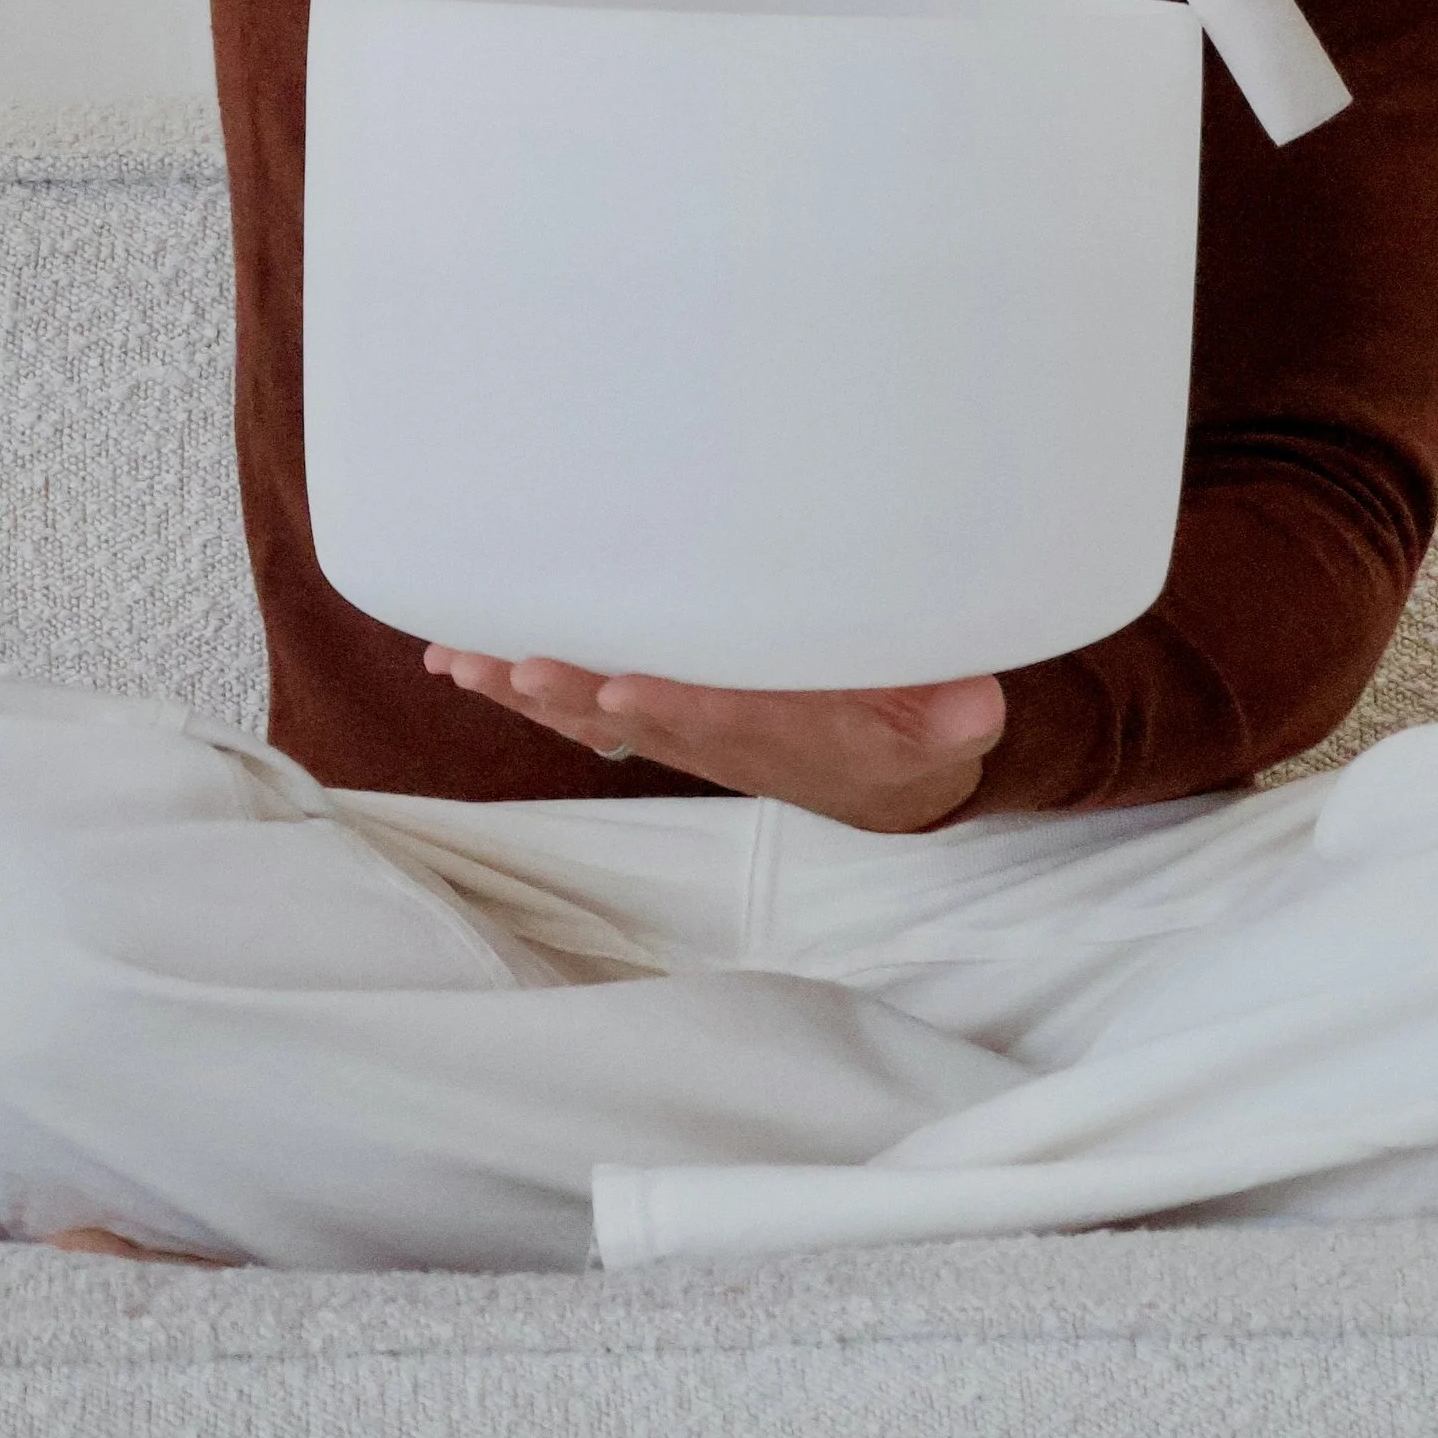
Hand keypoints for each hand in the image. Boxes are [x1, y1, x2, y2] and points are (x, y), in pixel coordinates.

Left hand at [423, 648, 1007, 831]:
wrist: (893, 778)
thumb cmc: (919, 733)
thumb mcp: (957, 723)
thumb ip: (960, 712)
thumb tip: (976, 703)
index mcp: (790, 731)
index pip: (723, 719)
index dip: (672, 706)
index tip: (619, 688)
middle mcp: (722, 735)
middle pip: (634, 718)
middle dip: (569, 692)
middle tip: (509, 664)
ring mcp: (685, 728)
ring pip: (593, 714)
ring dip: (527, 690)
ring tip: (461, 660)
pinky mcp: (667, 713)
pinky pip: (585, 704)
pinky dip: (526, 685)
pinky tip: (468, 660)